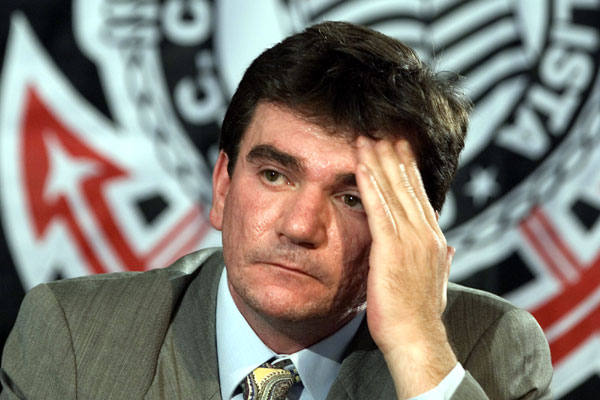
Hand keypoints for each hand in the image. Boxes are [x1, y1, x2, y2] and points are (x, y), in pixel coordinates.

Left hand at [355, 137, 456, 398]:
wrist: (417, 340)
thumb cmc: (419, 315)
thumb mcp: (435, 281)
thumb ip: (441, 259)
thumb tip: (448, 245)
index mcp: (433, 239)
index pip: (419, 195)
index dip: (409, 169)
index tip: (400, 146)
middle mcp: (425, 234)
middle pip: (407, 186)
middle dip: (394, 155)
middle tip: (383, 128)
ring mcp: (410, 240)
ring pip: (393, 191)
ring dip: (379, 162)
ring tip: (367, 137)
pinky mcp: (391, 250)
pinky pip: (379, 210)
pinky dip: (370, 185)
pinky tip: (361, 166)